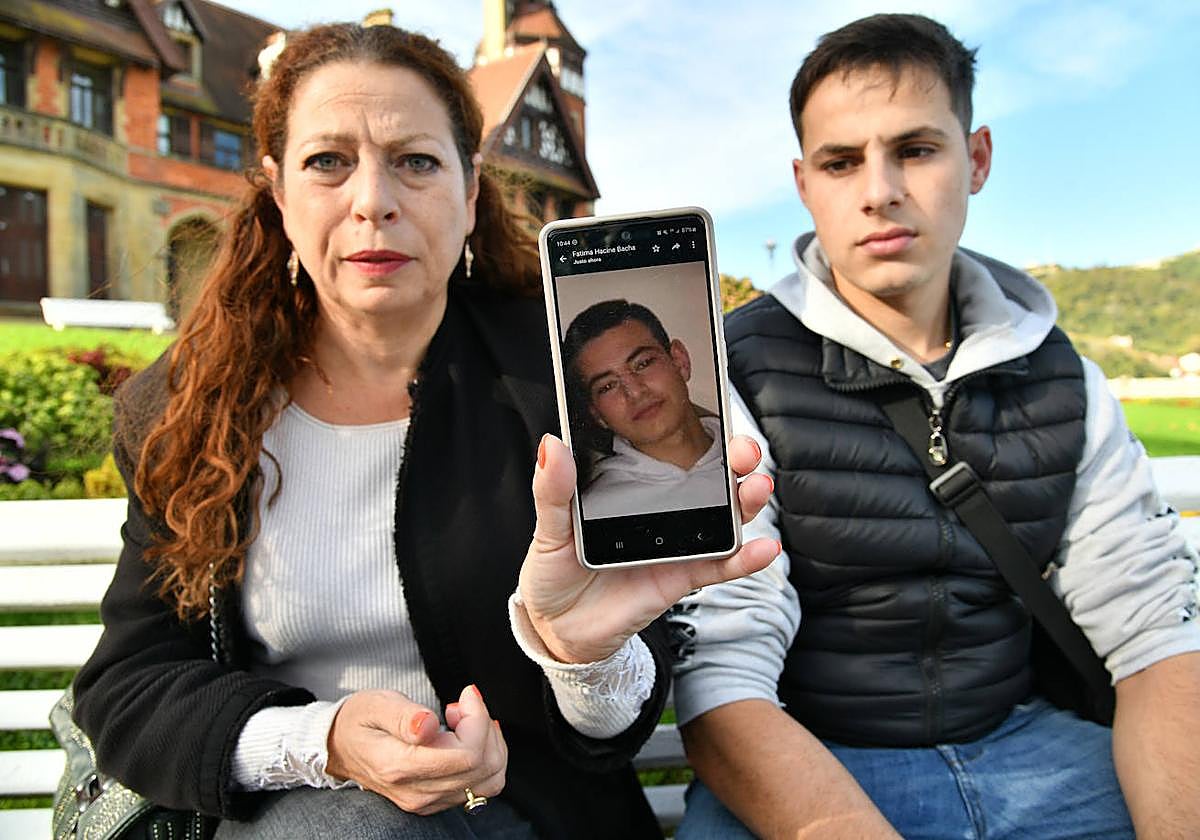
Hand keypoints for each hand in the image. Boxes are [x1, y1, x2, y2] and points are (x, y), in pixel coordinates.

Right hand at [325, 684, 506, 814]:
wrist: (339, 747)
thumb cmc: (360, 719)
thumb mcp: (376, 705)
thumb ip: (404, 716)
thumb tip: (429, 725)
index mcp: (401, 767)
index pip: (467, 755)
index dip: (478, 719)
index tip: (466, 694)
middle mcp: (417, 792)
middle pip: (483, 767)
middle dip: (484, 726)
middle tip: (461, 704)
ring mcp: (427, 801)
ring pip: (490, 779)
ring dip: (490, 744)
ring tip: (464, 721)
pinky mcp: (436, 801)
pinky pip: (481, 786)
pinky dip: (485, 758)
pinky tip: (465, 737)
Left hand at [518, 434, 778, 663]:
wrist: (558, 626)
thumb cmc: (554, 571)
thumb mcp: (549, 527)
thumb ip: (554, 490)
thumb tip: (551, 445)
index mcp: (630, 488)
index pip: (670, 452)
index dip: (696, 433)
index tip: (713, 415)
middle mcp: (661, 511)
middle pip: (708, 479)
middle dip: (734, 460)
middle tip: (744, 451)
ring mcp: (675, 544)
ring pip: (722, 517)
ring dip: (746, 501)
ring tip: (757, 487)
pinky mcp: (681, 578)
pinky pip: (719, 566)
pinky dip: (744, 559)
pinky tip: (764, 549)